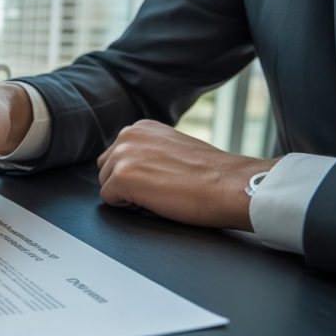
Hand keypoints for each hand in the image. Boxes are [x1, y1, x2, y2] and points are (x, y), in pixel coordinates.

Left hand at [96, 120, 277, 229]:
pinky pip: (109, 200)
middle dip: (125, 185)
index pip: (115, 157)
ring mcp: (124, 154)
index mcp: (140, 127)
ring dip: (128, 196)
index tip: (161, 177)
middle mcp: (128, 135)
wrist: (231, 185)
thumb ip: (146, 150)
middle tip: (161, 188)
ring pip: (106, 186)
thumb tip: (130, 165)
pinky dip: (129, 207)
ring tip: (160, 193)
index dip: (135, 175)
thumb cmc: (209, 174)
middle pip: (105, 171)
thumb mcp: (171, 147)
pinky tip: (156, 201)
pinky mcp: (123, 177)